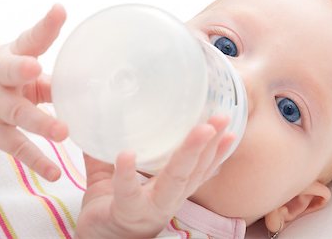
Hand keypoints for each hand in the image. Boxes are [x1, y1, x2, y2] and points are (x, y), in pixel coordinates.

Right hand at [0, 4, 67, 180]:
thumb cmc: (4, 77)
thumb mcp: (23, 68)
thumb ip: (53, 75)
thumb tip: (93, 80)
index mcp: (11, 56)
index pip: (30, 39)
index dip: (45, 26)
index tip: (60, 11)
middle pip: (8, 73)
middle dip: (19, 70)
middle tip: (35, 68)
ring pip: (16, 114)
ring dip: (39, 123)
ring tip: (62, 132)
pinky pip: (18, 149)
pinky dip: (36, 161)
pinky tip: (54, 172)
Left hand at [75, 116, 234, 238]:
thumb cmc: (111, 207)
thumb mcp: (110, 177)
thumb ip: (106, 152)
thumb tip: (101, 122)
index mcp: (170, 188)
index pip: (199, 168)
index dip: (217, 149)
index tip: (230, 127)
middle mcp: (167, 198)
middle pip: (194, 170)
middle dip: (210, 144)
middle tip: (221, 119)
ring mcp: (150, 207)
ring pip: (175, 180)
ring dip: (190, 154)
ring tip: (201, 130)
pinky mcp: (126, 213)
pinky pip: (128, 193)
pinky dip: (127, 174)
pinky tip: (127, 154)